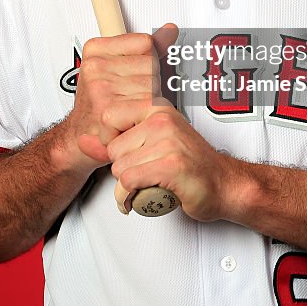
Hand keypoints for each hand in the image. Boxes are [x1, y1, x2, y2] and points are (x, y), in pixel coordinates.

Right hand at [59, 23, 178, 173]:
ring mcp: (100, 87)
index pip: (146, 43)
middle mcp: (96, 66)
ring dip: (149, 102)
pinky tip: (131, 120)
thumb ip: (147, 49)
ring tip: (130, 109)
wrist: (77, 137)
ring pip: (153, 87)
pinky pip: (148, 106)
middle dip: (149, 84)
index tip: (132, 74)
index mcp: (96, 49)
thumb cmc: (99, 104)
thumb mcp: (119, 67)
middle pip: (152, 66)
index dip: (147, 62)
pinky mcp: (108, 111)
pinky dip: (145, 116)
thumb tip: (170, 29)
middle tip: (130, 97)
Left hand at [107, 104, 237, 220]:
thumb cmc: (189, 164)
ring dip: (127, 187)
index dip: (113, 143)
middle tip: (144, 173)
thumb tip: (82, 140)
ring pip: (119, 168)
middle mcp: (162, 118)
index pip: (109, 117)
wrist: (224, 184)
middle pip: (113, 148)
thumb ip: (115, 140)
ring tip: (147, 186)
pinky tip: (142, 199)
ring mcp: (168, 140)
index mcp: (157, 106)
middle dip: (122, 168)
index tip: (131, 154)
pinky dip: (130, 198)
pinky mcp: (171, 165)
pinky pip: (130, 182)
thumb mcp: (151, 143)